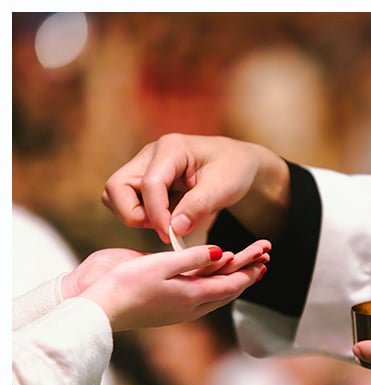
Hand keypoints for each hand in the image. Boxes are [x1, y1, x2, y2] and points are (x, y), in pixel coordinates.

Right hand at [64, 239, 270, 331]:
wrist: (97, 307)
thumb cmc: (125, 285)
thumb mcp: (160, 265)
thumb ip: (192, 258)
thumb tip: (222, 254)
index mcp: (191, 296)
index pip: (231, 283)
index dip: (249, 269)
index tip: (264, 256)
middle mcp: (190, 305)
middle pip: (228, 288)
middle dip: (248, 271)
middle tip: (265, 256)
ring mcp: (180, 306)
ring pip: (216, 292)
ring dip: (234, 276)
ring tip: (248, 263)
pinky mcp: (169, 303)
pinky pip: (201, 292)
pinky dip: (215, 280)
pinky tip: (215, 273)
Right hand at [101, 133, 289, 242]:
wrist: (239, 164)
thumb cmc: (235, 169)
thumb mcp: (224, 188)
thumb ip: (199, 206)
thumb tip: (175, 228)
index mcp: (172, 148)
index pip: (150, 183)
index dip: (157, 214)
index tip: (171, 235)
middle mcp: (151, 154)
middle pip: (117, 186)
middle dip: (134, 214)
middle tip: (163, 228)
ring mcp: (144, 166)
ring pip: (115, 195)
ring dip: (135, 215)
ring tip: (166, 223)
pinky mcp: (144, 180)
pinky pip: (127, 200)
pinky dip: (141, 214)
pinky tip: (167, 219)